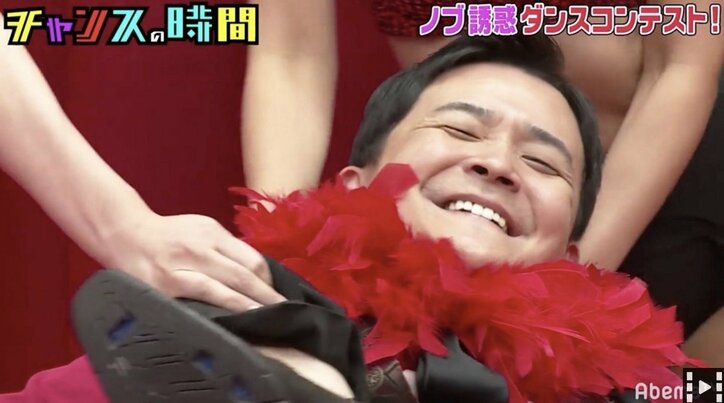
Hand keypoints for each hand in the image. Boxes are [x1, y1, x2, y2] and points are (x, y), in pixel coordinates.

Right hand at [100, 210, 285, 310]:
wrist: (124, 234)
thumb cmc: (170, 236)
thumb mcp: (202, 230)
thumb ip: (227, 249)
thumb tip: (256, 275)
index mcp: (212, 232)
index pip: (251, 258)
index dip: (267, 279)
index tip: (277, 294)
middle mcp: (199, 247)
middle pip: (241, 274)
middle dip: (265, 295)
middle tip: (282, 312)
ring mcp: (181, 267)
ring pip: (222, 289)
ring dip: (247, 306)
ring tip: (264, 318)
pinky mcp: (164, 286)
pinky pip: (197, 299)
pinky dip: (218, 310)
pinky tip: (230, 320)